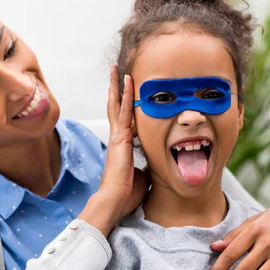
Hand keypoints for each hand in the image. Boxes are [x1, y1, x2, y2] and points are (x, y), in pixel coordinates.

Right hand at [79, 66, 148, 235]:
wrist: (115, 200)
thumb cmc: (127, 193)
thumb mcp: (142, 176)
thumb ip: (146, 166)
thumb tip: (154, 166)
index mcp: (122, 147)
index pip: (124, 121)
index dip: (125, 107)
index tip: (127, 94)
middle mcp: (118, 138)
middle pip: (115, 108)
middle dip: (116, 91)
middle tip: (116, 74)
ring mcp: (117, 136)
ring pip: (117, 105)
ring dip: (118, 86)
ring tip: (117, 69)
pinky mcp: (120, 137)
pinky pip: (124, 111)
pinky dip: (126, 95)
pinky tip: (128, 81)